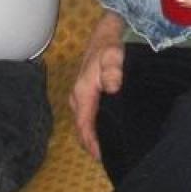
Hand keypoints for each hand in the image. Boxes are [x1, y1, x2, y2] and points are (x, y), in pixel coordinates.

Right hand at [70, 11, 125, 160]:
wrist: (104, 33)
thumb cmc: (109, 46)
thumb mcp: (113, 55)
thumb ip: (113, 70)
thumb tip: (112, 87)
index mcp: (82, 93)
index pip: (84, 125)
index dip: (92, 143)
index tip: (102, 157)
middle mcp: (77, 98)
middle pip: (82, 128)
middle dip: (92, 144)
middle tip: (110, 158)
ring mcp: (79, 96)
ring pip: (84, 123)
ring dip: (92, 136)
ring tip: (109, 149)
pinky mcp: (85, 94)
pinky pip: (87, 116)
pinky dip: (94, 127)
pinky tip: (107, 132)